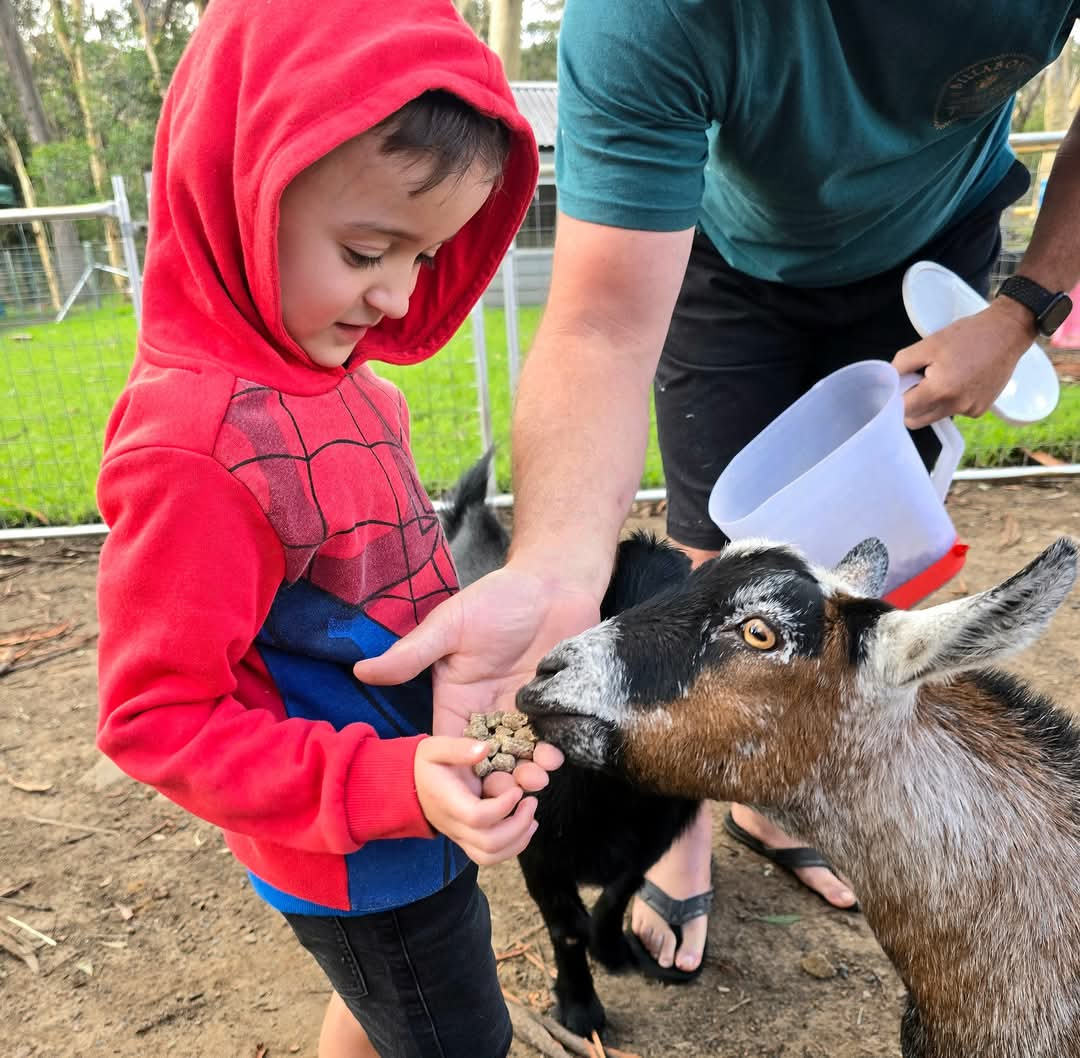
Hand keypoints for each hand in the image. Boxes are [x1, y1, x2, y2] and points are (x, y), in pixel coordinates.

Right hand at [353, 563, 596, 785]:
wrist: (553, 582)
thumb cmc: (497, 598)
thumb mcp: (450, 625)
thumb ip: (412, 653)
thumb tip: (361, 670)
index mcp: (456, 697)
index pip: (448, 744)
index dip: (455, 770)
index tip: (467, 786)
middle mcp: (486, 710)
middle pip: (485, 762)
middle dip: (496, 782)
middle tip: (510, 790)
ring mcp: (520, 711)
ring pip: (519, 756)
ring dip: (526, 772)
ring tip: (537, 776)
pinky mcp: (550, 707)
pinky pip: (547, 740)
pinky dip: (551, 752)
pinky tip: (556, 753)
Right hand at [413, 736, 538, 864]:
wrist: (408, 786)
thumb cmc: (424, 764)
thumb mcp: (436, 747)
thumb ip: (459, 748)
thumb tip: (486, 748)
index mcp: (447, 801)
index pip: (478, 816)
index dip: (503, 806)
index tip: (517, 789)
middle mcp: (453, 825)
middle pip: (489, 843)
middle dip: (518, 825)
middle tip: (531, 802)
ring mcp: (459, 837)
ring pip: (490, 857)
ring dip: (518, 840)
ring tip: (532, 818)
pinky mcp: (466, 841)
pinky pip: (489, 857)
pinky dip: (512, 846)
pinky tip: (524, 826)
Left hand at [892, 297, 1035, 428]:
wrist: (1007, 333)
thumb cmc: (967, 335)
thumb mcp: (928, 344)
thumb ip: (902, 364)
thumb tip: (889, 380)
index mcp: (940, 390)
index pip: (903, 411)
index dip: (895, 400)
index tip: (896, 388)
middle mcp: (956, 406)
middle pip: (917, 420)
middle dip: (910, 405)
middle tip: (916, 382)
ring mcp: (970, 410)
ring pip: (934, 416)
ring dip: (930, 403)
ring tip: (942, 376)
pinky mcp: (980, 410)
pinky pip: (954, 411)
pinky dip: (950, 401)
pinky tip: (959, 380)